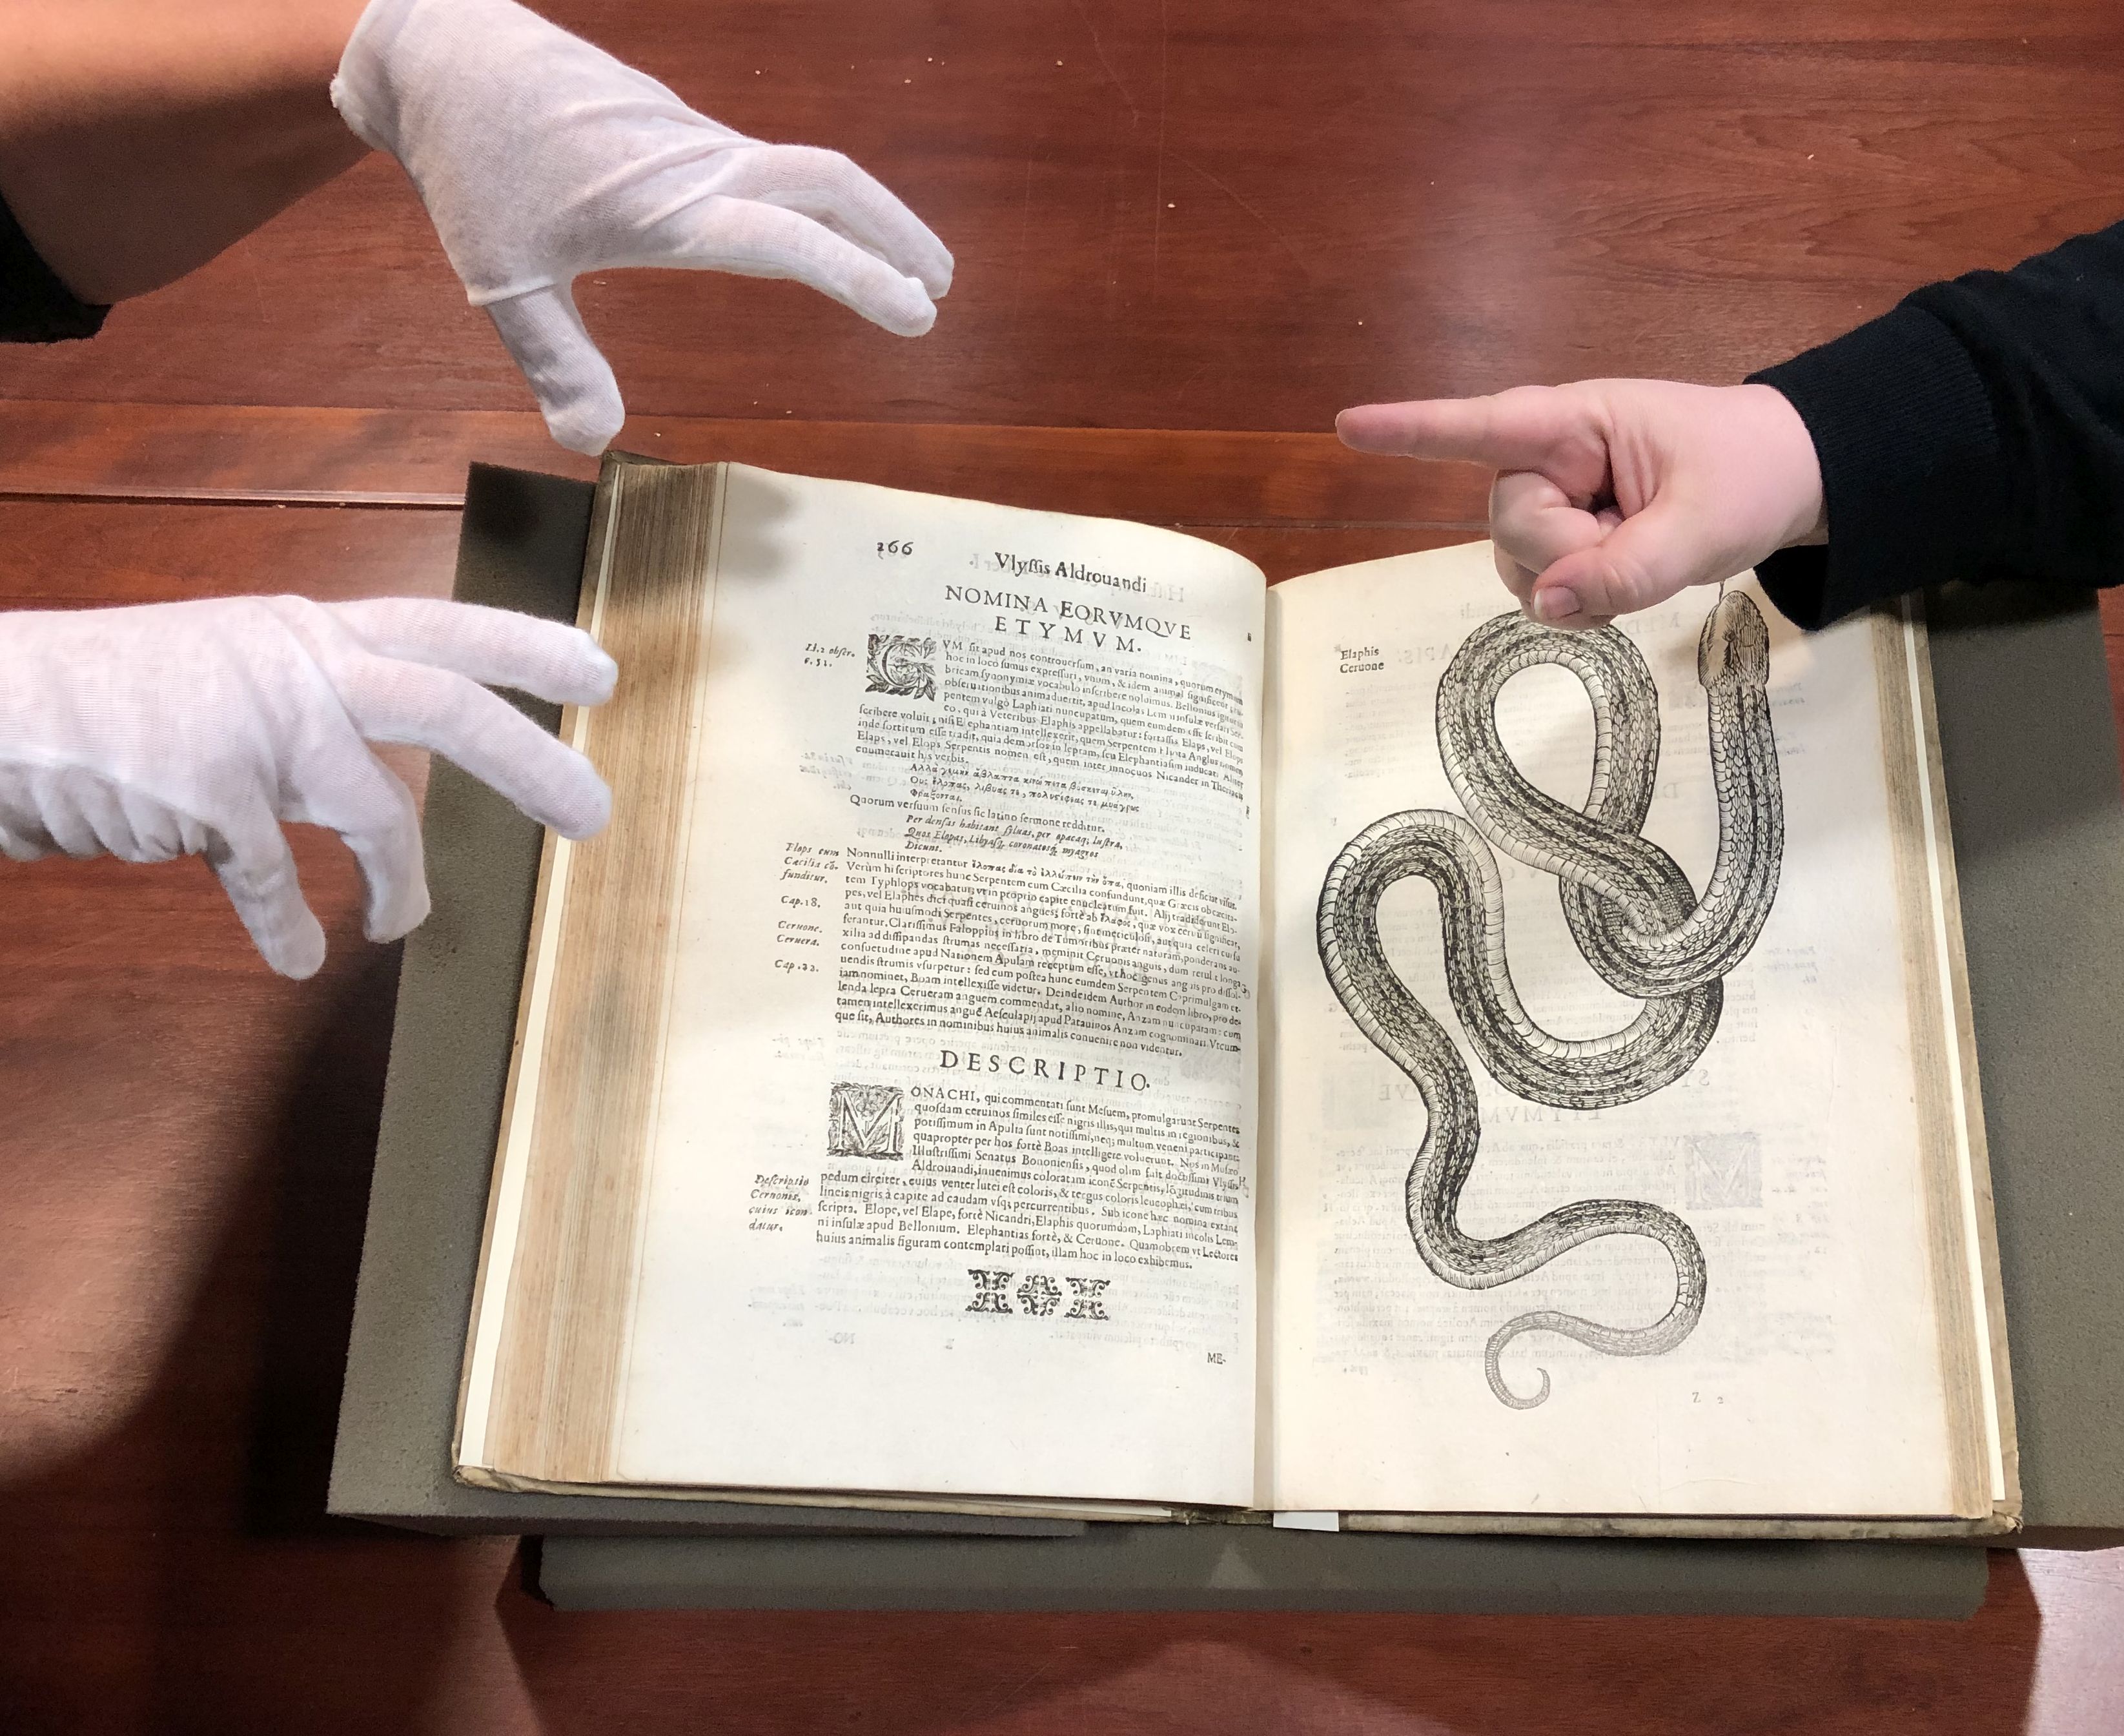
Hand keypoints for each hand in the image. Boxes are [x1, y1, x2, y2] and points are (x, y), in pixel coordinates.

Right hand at [0, 596, 613, 978]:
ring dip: (404, 883)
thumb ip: (305, 707)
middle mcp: (295, 664)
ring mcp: (255, 720)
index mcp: (306, 631)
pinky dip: (288, 927)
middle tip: (595, 813)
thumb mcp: (226, 671)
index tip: (603, 671)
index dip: (527, 646)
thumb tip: (371, 768)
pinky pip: (276, 881)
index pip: (442, 624)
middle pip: (448, 707)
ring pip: (378, 812)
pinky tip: (297, 953)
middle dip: (533, 763)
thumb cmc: (109, 699)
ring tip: (404, 924)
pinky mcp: (210, 787)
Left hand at [332, 0, 953, 453]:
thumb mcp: (504, 282)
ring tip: (903, 265)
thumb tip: (592, 445)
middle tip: (942, 288)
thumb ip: (555, 363)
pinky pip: (768, 163)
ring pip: (805, 168)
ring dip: (866, 213)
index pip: (791, 241)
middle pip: (830, 184)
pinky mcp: (680, 129)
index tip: (919, 312)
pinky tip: (815, 232)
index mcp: (669, 208)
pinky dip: (815, 199)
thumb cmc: (472, 168)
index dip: (861, 277)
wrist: (445, 52)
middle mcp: (700, 166)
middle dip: (895, 233)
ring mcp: (695, 140)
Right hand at [1336, 381, 1826, 627]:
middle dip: (1570, 553)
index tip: (1348, 427)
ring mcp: (1554, 499)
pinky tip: (1626, 575)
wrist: (1791, 478)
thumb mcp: (1704, 526)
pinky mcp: (1565, 537)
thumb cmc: (1750, 473)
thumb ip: (1627, 568)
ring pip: (1520, 564)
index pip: (1484, 426)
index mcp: (1577, 422)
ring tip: (1643, 554)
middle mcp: (1549, 458)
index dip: (1414, 431)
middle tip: (1642, 542)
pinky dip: (1583, 597)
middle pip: (1511, 524)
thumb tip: (1545, 605)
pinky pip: (1543, 586)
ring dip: (1579, 581)